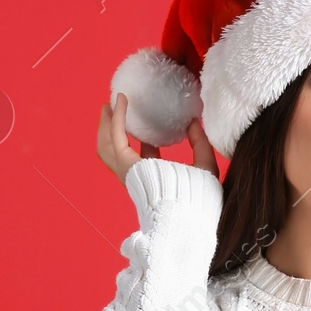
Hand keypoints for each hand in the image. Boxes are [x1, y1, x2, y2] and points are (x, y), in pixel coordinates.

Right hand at [97, 93, 218, 184]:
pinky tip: (121, 100)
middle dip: (112, 132)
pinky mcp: (126, 163)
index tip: (146, 128)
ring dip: (105, 124)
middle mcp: (136, 176)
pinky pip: (116, 135)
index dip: (142, 142)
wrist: (189, 210)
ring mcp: (128, 171)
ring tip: (109, 104)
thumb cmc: (199, 196)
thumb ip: (200, 144)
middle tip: (115, 112)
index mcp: (153, 178)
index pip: (142, 159)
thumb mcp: (204, 164)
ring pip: (106, 146)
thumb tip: (194, 122)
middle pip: (114, 152)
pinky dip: (116, 117)